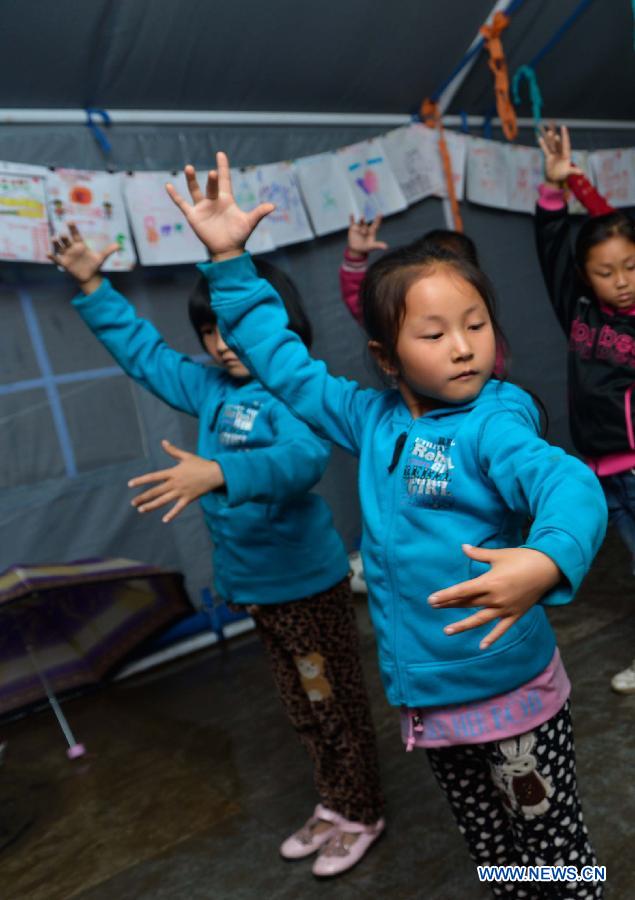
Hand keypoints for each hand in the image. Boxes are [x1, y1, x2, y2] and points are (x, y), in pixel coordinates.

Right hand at [48, 223, 118, 292]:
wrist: (89, 276)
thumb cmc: (94, 265)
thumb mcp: (101, 258)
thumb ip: (108, 251)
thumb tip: (119, 245)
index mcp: (80, 245)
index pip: (76, 235)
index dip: (73, 228)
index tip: (70, 221)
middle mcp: (72, 248)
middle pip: (67, 240)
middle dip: (64, 237)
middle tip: (63, 234)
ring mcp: (67, 255)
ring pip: (60, 247)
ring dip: (56, 243)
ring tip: (53, 238)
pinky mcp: (64, 263)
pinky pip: (57, 259)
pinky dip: (52, 256)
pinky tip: (48, 253)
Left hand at [128, 439, 225, 522]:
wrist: (215, 473)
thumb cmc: (201, 464)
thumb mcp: (186, 456)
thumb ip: (173, 450)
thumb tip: (163, 442)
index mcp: (172, 473)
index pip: (153, 477)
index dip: (141, 480)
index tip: (130, 484)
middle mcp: (175, 483)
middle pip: (156, 491)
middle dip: (143, 497)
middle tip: (133, 503)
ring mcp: (181, 492)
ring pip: (163, 501)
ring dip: (151, 506)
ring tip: (141, 510)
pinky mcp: (188, 499)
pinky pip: (178, 508)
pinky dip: (172, 514)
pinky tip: (165, 520)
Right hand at [165, 153, 274, 261]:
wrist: (227, 250)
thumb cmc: (239, 235)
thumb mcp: (249, 222)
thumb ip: (259, 213)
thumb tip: (272, 206)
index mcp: (226, 199)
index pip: (225, 179)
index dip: (223, 167)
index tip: (220, 154)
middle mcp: (213, 200)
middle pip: (212, 186)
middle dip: (213, 180)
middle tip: (215, 174)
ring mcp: (202, 207)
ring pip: (195, 190)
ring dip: (192, 180)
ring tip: (189, 167)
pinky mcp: (193, 216)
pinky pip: (182, 204)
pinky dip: (175, 196)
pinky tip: (168, 186)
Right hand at [347, 214, 387, 258]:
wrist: (356, 250)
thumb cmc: (366, 248)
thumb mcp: (372, 246)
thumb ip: (378, 245)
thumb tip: (386, 247)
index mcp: (371, 231)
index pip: (375, 224)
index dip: (378, 219)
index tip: (380, 213)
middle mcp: (366, 228)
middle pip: (366, 224)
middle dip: (364, 221)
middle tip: (363, 218)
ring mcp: (359, 227)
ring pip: (361, 222)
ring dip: (361, 219)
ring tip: (362, 217)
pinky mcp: (353, 228)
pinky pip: (352, 222)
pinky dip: (352, 218)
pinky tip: (351, 214)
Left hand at [427, 544, 560, 647]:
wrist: (548, 568)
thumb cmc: (521, 558)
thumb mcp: (498, 555)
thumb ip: (478, 554)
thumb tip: (463, 547)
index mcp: (489, 582)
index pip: (462, 591)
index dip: (446, 596)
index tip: (431, 600)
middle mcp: (495, 598)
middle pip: (468, 604)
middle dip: (449, 605)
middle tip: (434, 607)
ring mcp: (505, 608)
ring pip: (480, 620)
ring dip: (463, 625)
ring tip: (447, 631)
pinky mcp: (515, 614)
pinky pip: (502, 629)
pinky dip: (492, 638)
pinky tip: (482, 646)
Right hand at [537, 124, 581, 186]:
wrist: (555, 178)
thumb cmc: (563, 175)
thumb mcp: (568, 173)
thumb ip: (573, 171)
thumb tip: (581, 172)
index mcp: (566, 154)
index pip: (566, 143)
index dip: (565, 135)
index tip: (564, 127)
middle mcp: (561, 152)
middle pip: (558, 144)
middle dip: (556, 139)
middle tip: (554, 133)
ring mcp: (555, 154)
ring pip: (552, 145)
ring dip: (550, 139)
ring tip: (549, 132)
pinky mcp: (549, 156)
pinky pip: (545, 150)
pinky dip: (543, 145)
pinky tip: (540, 138)